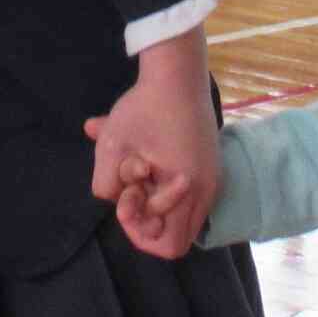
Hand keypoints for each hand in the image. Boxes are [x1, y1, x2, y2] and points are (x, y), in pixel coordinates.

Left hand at [83, 27, 219, 258]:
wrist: (177, 70)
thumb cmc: (145, 108)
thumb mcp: (112, 147)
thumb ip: (106, 186)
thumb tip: (117, 200)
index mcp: (188, 189)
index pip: (169, 246)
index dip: (140, 233)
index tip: (127, 201)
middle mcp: (207, 188)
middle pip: (176, 232)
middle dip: (146, 216)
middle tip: (130, 186)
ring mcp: (211, 176)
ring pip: (179, 210)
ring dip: (152, 197)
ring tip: (136, 167)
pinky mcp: (208, 163)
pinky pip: (183, 190)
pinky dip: (161, 182)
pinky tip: (143, 156)